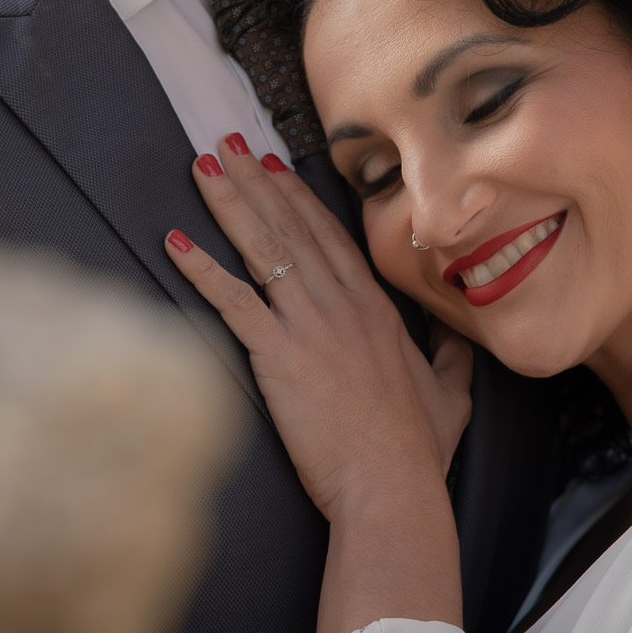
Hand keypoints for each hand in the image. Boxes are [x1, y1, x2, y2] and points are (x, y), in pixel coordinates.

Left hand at [165, 135, 472, 522]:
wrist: (392, 487)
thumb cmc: (417, 451)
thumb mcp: (451, 396)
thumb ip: (450, 358)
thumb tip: (457, 338)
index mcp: (376, 311)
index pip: (331, 238)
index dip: (299, 198)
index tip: (275, 166)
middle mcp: (343, 306)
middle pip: (292, 228)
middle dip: (257, 181)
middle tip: (227, 145)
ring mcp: (311, 325)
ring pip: (264, 248)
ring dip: (229, 203)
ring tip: (202, 168)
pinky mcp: (280, 354)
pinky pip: (233, 300)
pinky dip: (201, 269)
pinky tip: (174, 242)